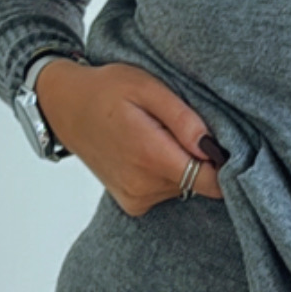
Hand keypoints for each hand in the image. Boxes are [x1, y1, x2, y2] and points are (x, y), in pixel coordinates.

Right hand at [35, 60, 225, 213]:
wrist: (64, 107)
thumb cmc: (105, 90)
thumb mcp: (146, 87)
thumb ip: (182, 118)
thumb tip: (212, 146)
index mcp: (150, 156)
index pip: (212, 181)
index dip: (226, 164)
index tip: (224, 144)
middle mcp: (143, 186)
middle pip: (200, 183)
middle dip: (200, 157)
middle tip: (180, 128)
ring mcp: (136, 198)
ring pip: (185, 187)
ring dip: (181, 163)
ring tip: (159, 136)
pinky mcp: (132, 204)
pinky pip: (167, 192)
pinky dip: (166, 173)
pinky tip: (148, 151)